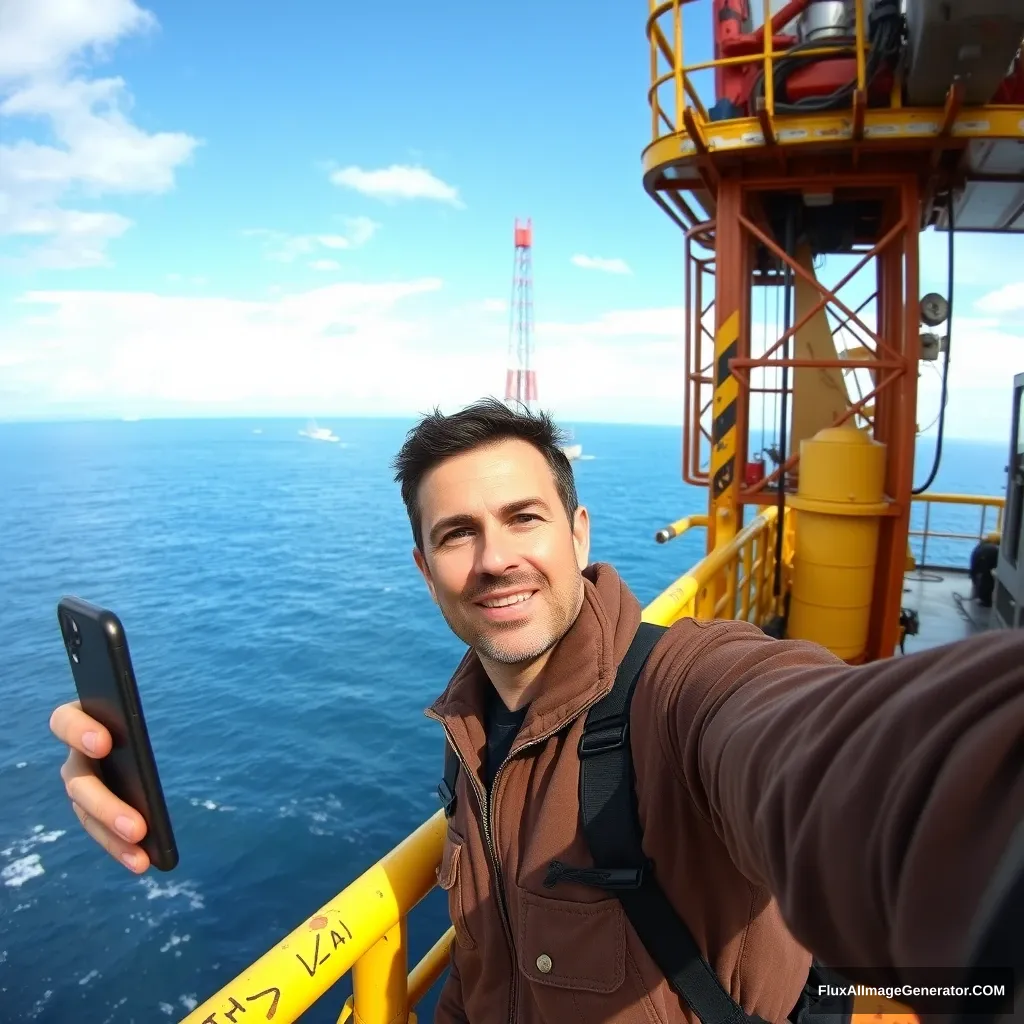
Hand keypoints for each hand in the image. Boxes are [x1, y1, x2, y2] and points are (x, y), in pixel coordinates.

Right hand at [49, 701, 150, 872]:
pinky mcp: (96, 807)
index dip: (77, 731)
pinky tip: (142, 862)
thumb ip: (139, 719)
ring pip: (88, 814)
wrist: (155, 731)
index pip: (64, 720)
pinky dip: (120, 848)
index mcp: (84, 718)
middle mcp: (76, 754)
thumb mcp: (148, 711)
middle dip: (107, 806)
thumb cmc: (151, 713)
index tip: (103, 743)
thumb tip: (145, 735)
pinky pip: (103, 831)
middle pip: (78, 782)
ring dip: (113, 838)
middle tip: (138, 827)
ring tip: (141, 857)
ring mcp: (84, 783)